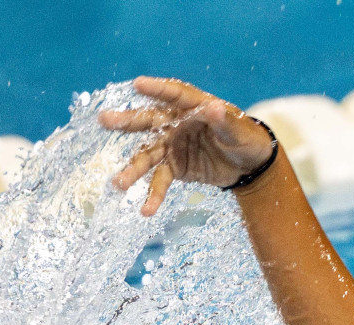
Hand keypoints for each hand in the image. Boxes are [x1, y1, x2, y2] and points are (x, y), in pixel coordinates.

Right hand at [99, 76, 275, 215]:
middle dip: (127, 122)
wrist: (249, 165)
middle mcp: (175, 123)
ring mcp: (171, 146)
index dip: (157, 90)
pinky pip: (161, 181)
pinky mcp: (175, 167)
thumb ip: (225, 121)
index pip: (174, 94)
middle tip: (104, 120)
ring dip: (133, 170)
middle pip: (149, 122)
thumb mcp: (239, 130)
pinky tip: (146, 211)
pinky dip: (154, 195)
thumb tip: (215, 108)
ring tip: (119, 184)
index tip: (137, 84)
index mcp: (192, 107)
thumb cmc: (246, 139)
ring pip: (148, 156)